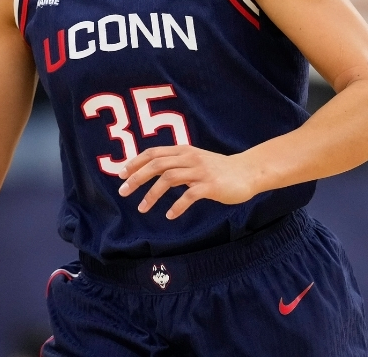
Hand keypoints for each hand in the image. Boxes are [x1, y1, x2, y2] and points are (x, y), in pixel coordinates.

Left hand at [116, 146, 258, 219]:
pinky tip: (169, 215)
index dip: (135, 163)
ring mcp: (200, 171)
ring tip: (141, 208)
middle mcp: (189, 158)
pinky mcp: (210, 186)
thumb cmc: (218, 169)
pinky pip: (189, 196)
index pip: (153, 153)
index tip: (121, 175)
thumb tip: (151, 172)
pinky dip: (176, 206)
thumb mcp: (194, 161)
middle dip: (137, 178)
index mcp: (183, 151)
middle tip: (123, 192)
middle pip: (157, 165)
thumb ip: (175, 164)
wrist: (247, 172)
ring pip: (169, 179)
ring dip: (152, 194)